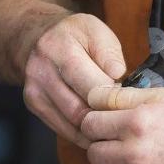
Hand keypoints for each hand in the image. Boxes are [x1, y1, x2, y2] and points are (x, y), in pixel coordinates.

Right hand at [22, 13, 126, 148]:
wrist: (36, 36)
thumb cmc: (73, 34)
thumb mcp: (95, 29)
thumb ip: (109, 53)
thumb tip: (117, 79)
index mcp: (59, 48)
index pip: (91, 86)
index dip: (114, 99)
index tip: (129, 101)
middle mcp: (41, 71)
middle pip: (80, 110)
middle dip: (107, 117)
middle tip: (126, 118)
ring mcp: (35, 91)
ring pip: (72, 124)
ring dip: (96, 129)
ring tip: (116, 124)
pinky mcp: (34, 106)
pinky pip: (63, 129)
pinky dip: (83, 133)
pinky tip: (98, 128)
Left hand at [82, 84, 163, 163]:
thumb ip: (124, 96)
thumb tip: (92, 97)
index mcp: (137, 122)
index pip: (89, 124)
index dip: (97, 123)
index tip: (108, 125)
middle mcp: (134, 153)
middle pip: (93, 152)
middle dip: (105, 146)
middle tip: (125, 145)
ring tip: (140, 163)